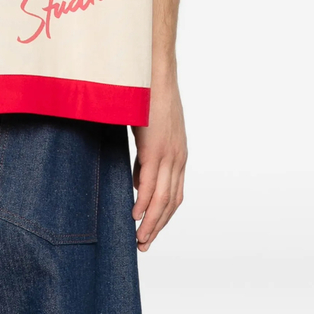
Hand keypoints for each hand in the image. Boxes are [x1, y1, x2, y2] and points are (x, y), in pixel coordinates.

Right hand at [130, 75, 186, 250]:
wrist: (154, 69)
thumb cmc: (149, 95)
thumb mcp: (151, 131)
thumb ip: (147, 157)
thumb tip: (139, 181)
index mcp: (178, 154)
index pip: (174, 195)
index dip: (163, 217)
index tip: (150, 231)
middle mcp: (178, 158)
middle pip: (171, 203)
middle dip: (157, 227)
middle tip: (143, 245)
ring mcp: (168, 153)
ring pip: (163, 199)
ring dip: (151, 222)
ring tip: (140, 239)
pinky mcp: (156, 147)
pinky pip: (151, 184)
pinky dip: (144, 203)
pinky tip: (135, 216)